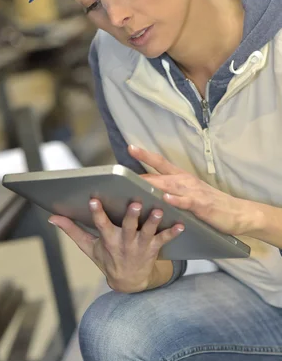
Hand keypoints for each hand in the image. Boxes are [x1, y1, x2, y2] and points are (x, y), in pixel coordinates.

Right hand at [48, 199, 183, 292]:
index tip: (93, 200)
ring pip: (148, 232)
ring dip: (153, 222)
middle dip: (131, 216)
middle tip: (135, 203)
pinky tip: (181, 224)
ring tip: (159, 210)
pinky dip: (173, 232)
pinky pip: (164, 240)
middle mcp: (124, 242)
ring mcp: (140, 246)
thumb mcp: (88, 247)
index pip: (100, 224)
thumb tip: (52, 217)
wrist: (128, 282)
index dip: (97, 213)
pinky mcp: (154, 249)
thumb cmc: (107, 259)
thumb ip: (72, 230)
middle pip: (128, 227)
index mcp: (108, 239)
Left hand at [129, 145, 259, 235]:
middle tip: (124, 171)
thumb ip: (171, 190)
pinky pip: (187, 202)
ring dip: (154, 185)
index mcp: (181, 177)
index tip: (130, 148)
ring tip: (137, 184)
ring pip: (170, 186)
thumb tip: (149, 189)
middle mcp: (185, 181)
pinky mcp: (201, 205)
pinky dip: (176, 200)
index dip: (146, 155)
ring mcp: (193, 192)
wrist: (237, 212)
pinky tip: (166, 199)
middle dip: (143, 171)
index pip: (160, 163)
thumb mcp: (189, 193)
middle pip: (160, 174)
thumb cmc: (211, 203)